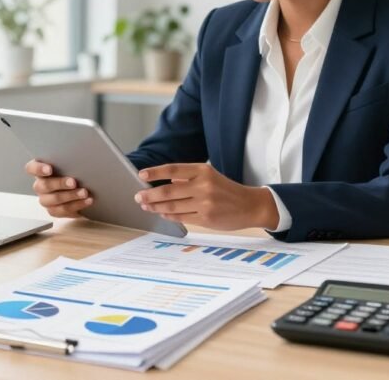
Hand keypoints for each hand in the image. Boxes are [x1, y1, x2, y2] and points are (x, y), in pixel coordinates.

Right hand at [25, 159, 93, 217]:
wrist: (85, 187)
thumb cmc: (75, 170)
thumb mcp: (72, 161)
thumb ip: (70, 157)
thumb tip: (80, 152)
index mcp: (40, 170)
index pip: (31, 168)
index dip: (38, 169)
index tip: (49, 169)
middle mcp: (40, 185)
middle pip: (44, 186)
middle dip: (60, 183)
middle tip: (73, 182)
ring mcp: (46, 199)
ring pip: (54, 199)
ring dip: (70, 196)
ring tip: (84, 192)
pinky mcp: (54, 210)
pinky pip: (63, 210)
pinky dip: (77, 205)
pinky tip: (87, 201)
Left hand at [134, 163, 277, 229]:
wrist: (250, 205)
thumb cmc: (226, 190)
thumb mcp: (209, 176)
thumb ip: (188, 177)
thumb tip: (165, 180)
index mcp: (203, 171)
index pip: (173, 169)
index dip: (155, 172)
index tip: (141, 175)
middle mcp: (203, 186)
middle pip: (169, 190)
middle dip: (150, 194)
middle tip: (138, 196)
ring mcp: (205, 204)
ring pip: (173, 206)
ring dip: (156, 206)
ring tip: (145, 205)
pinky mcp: (206, 219)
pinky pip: (181, 217)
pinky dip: (168, 216)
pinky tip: (161, 214)